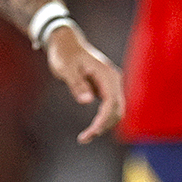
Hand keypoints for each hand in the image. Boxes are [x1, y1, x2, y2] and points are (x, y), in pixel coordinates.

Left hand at [44, 24, 124, 143]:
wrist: (66, 43)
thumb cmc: (64, 54)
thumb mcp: (66, 68)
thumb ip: (76, 83)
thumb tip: (87, 101)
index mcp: (107, 74)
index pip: (112, 102)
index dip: (103, 120)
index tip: (91, 132)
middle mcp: (114, 79)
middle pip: (117, 109)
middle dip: (103, 126)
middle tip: (84, 138)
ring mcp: (112, 84)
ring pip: (115, 111)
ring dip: (104, 125)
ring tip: (85, 136)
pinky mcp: (107, 88)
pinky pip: (110, 107)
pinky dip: (103, 120)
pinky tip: (91, 129)